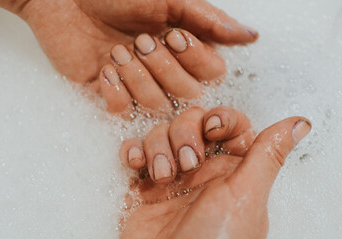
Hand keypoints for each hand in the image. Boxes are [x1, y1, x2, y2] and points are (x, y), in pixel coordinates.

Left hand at [0, 0, 257, 115]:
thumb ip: (207, 20)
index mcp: (182, 50)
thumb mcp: (168, 0)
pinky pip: (121, 112)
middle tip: (140, 41)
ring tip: (117, 52)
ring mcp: (137, 87)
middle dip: (163, 67)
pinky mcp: (108, 96)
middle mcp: (164, 72)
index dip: (195, 59)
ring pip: (155, 105)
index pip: (212, 73)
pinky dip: (114, 93)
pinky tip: (105, 69)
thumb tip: (249, 36)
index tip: (173, 35)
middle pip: (187, 94)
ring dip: (137, 77)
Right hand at [119, 106, 310, 238]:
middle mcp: (201, 168)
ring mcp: (171, 174)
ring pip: (161, 133)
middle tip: (187, 164)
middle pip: (191, 122)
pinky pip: (135, 150)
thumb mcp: (246, 197)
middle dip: (184, 134)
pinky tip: (136, 165)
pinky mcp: (143, 183)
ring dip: (158, 147)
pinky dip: (133, 151)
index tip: (211, 129)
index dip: (219, 117)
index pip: (228, 123)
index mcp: (231, 169)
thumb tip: (299, 124)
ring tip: (162, 177)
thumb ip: (267, 156)